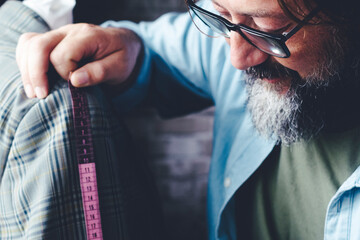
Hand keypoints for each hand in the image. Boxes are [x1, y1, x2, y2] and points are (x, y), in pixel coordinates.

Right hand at [16, 23, 142, 97]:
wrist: (123, 44)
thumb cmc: (122, 57)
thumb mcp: (120, 67)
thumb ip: (99, 72)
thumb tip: (75, 81)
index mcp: (88, 36)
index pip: (63, 54)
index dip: (65, 74)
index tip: (75, 86)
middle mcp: (70, 31)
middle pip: (39, 46)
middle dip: (36, 73)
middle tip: (41, 95)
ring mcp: (59, 34)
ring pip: (29, 44)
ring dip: (27, 69)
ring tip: (34, 92)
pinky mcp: (53, 41)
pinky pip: (29, 45)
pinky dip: (25, 63)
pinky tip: (32, 81)